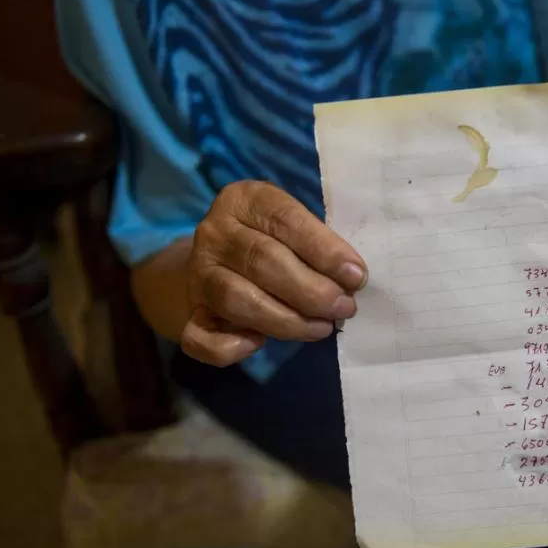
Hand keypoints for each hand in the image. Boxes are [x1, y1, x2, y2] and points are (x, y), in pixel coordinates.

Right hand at [181, 180, 366, 365]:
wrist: (220, 261)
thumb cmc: (275, 241)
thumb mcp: (294, 227)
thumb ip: (318, 246)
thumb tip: (351, 280)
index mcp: (245, 199)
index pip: (285, 219)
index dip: (324, 250)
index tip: (356, 276)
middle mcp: (215, 232)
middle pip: (263, 261)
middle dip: (312, 290)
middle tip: (344, 308)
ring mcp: (198, 273)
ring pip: (237, 299)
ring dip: (286, 320)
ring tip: (321, 327)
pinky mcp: (190, 312)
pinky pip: (200, 337)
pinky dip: (230, 347)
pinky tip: (258, 344)